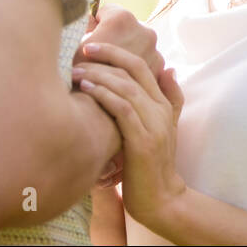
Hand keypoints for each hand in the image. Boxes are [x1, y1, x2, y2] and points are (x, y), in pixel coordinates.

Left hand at [71, 42, 186, 231]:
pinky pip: (123, 110)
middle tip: (80, 52)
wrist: (161, 199)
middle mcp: (161, 111)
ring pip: (126, 87)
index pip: (141, 65)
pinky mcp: (143, 143)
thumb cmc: (152, 164)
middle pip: (134, 70)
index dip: (116, 52)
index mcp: (164, 104)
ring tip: (77, 71)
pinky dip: (104, 96)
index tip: (91, 47)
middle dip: (106, 57)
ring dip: (99, 75)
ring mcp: (154, 126)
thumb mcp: (165, 128)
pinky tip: (87, 90)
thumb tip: (169, 69)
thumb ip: (170, 98)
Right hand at [73, 4, 163, 79]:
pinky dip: (134, 69)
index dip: (95, 26)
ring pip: (138, 46)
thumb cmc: (77, 76)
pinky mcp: (158, 72)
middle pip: (126, 29)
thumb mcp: (74, 46)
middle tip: (97, 58)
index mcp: (122, 19)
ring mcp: (155, 52)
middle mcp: (144, 31)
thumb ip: (86, 28)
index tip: (88, 40)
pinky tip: (120, 81)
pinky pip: (145, 63)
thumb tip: (93, 22)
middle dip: (114, 40)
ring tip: (109, 72)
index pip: (107, 12)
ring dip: (127, 53)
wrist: (93, 115)